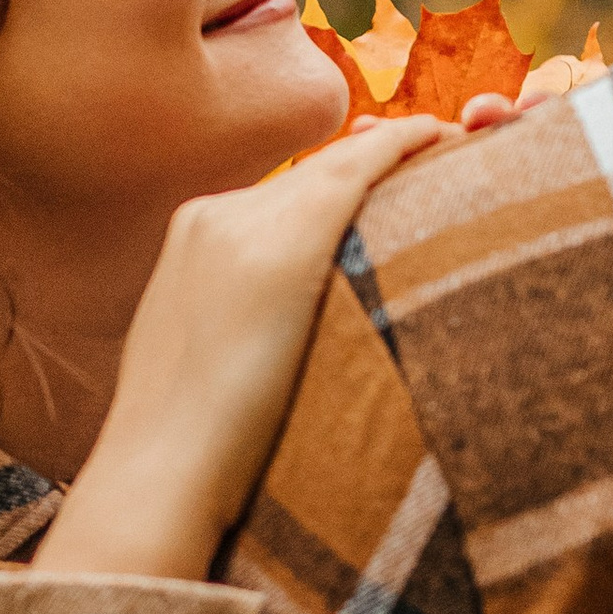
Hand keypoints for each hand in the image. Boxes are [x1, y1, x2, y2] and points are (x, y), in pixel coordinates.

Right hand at [43, 114, 447, 581]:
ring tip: (453, 145)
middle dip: (376, 160)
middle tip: (439, 149)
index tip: (385, 186)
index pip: (283, 194)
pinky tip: (438, 138)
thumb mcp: (203, 368)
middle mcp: (214, 217)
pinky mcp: (283, 242)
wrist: (160, 475)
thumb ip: (241, 331)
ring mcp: (243, 223)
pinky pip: (356, 172)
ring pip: (338, 167)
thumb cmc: (190, 456)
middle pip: (313, 173)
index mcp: (191, 242)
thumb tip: (278, 352)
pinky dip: (401, 148)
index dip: (341, 179)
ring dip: (397, 153)